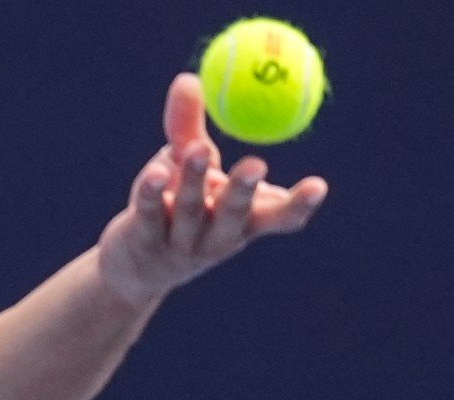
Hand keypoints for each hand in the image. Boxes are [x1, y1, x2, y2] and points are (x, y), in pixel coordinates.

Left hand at [96, 72, 328, 305]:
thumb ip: (189, 128)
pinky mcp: (144, 243)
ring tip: (199, 150)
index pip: (278, 219)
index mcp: (244, 222)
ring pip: (188, 211)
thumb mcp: (188, 169)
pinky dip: (151, 192)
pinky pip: (148, 214)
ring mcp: (180, 245)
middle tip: (255, 165)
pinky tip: (153, 172)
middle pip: (233, 216)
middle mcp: (217, 238)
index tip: (318, 185)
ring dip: (194, 181)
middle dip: (244, 190)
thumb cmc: (177, 209)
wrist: (136, 267)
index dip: (298, 205)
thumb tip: (187, 77)